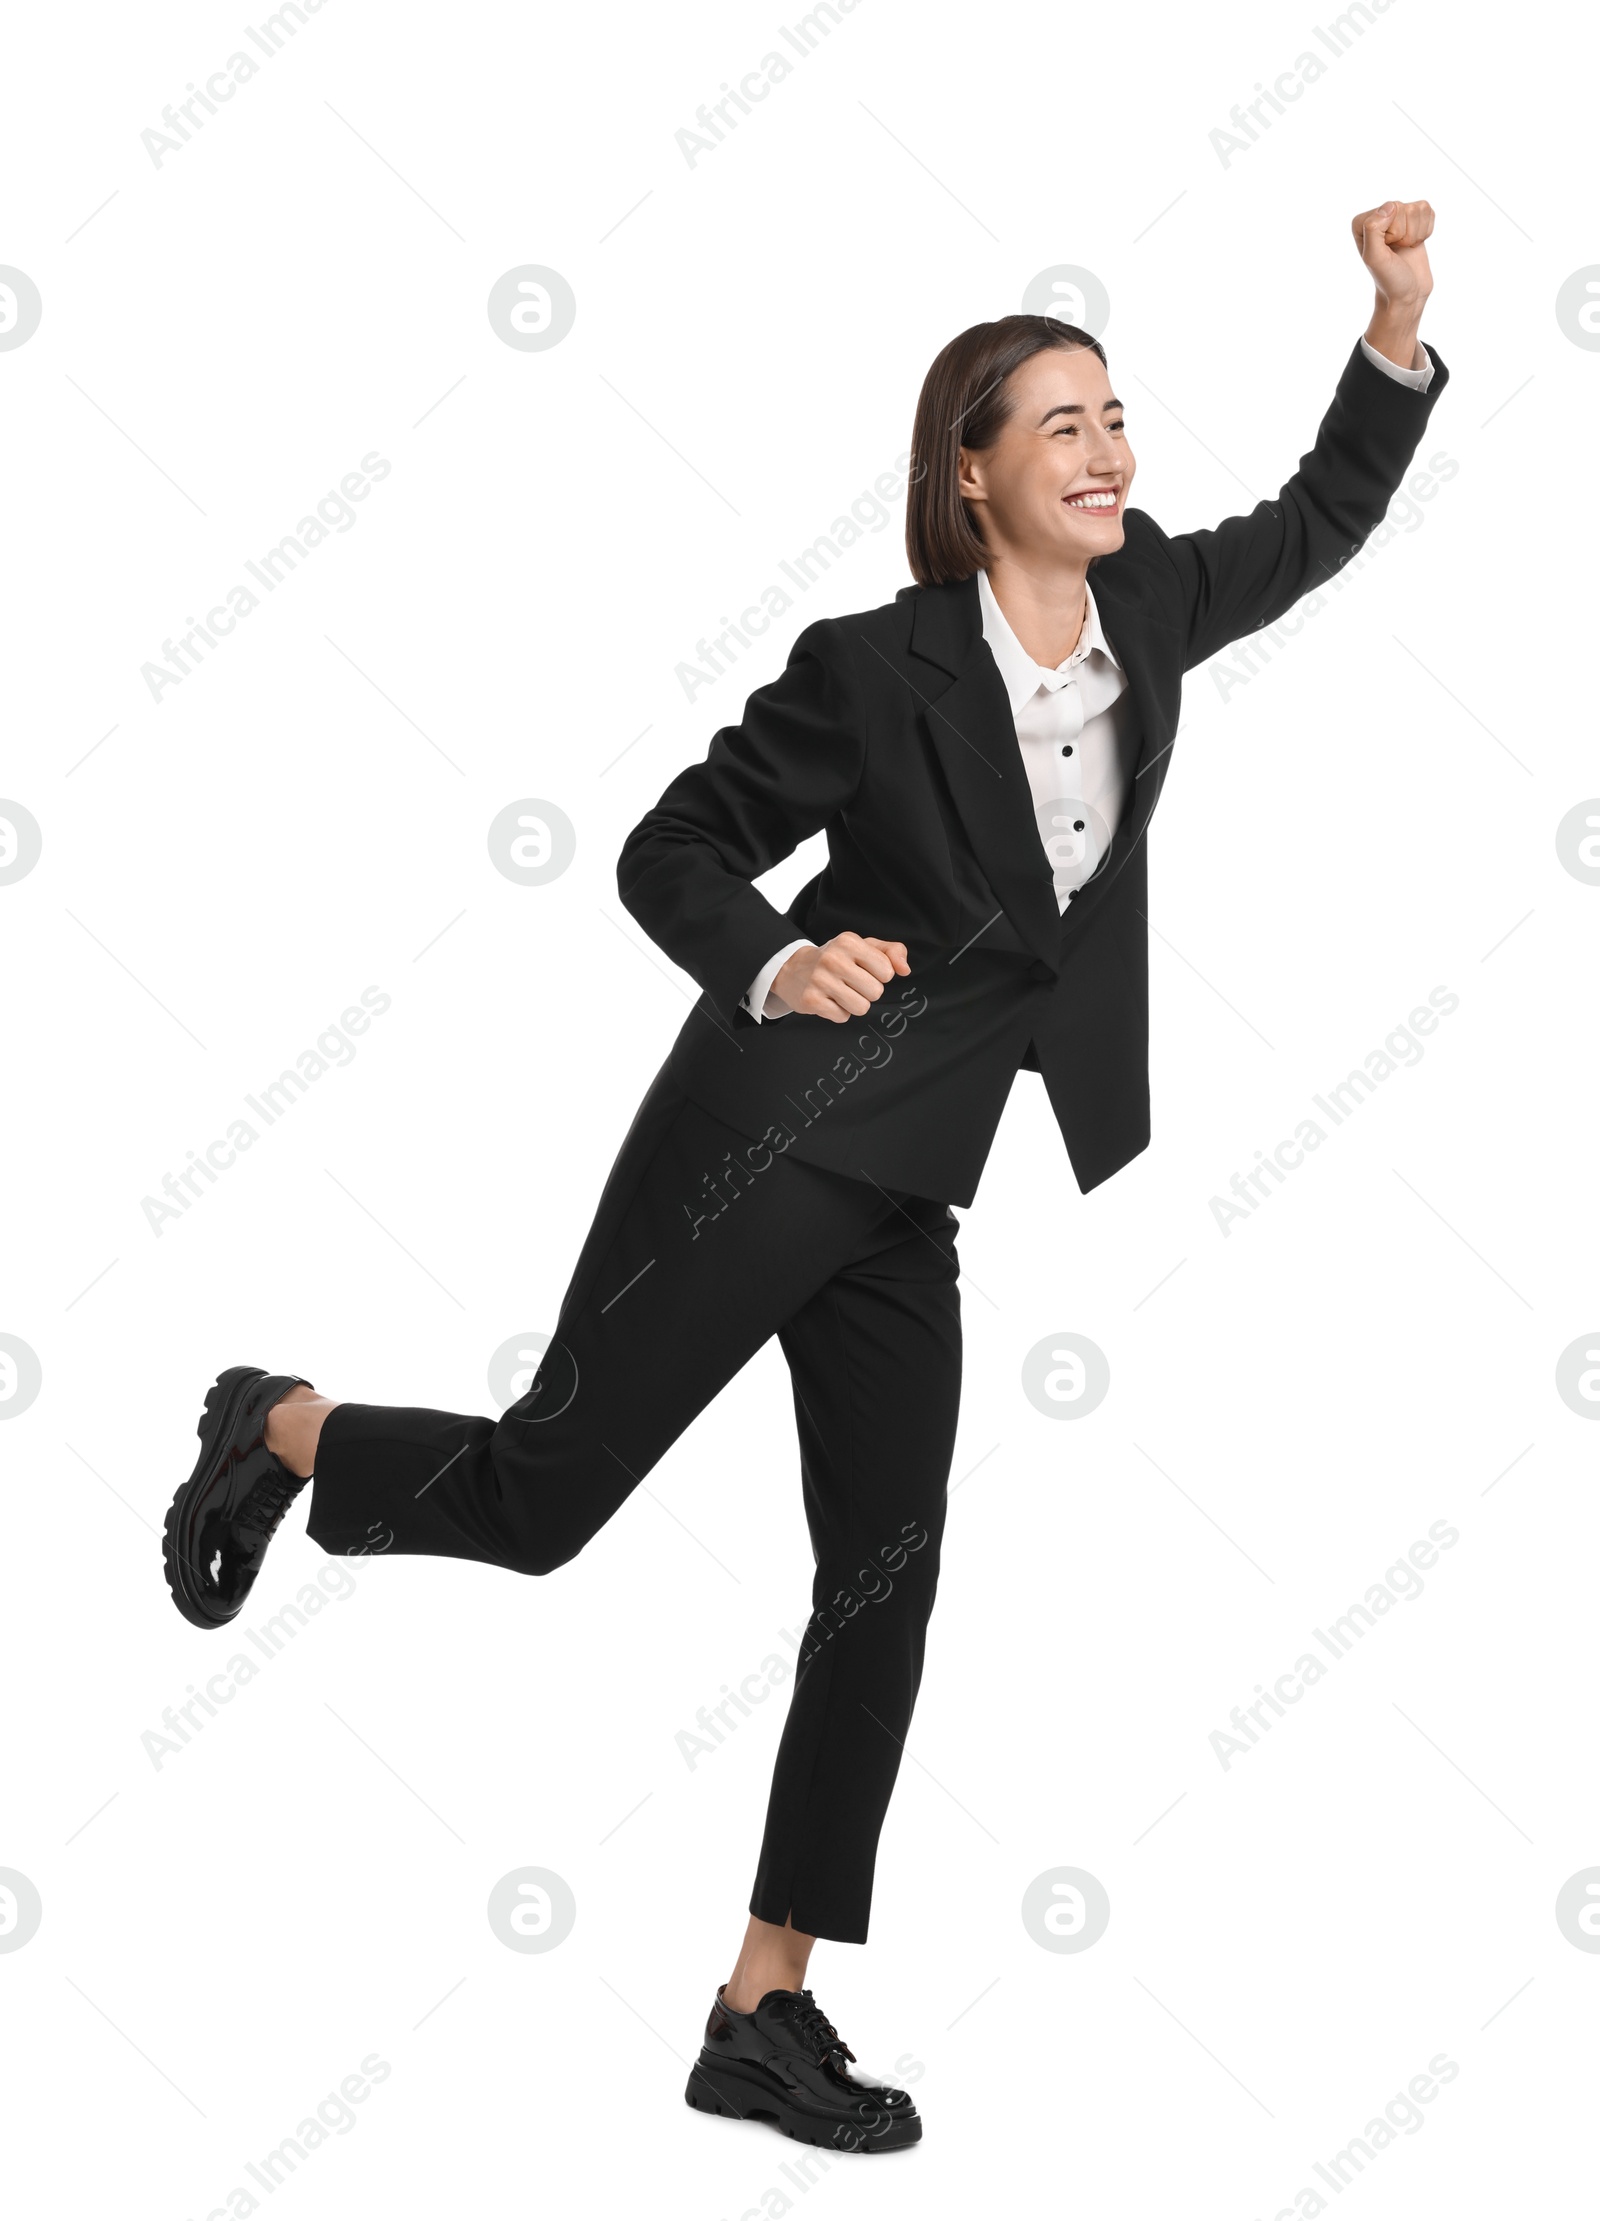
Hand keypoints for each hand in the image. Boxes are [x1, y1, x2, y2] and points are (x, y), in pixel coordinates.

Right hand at [771, 932, 910, 1021]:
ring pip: (861, 1007)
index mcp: (849, 942)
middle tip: (851, 983)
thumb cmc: (835, 958)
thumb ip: (891, 952)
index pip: (887, 971)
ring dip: (854, 1004)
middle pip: (876, 992)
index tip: (865, 970)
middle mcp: (833, 959)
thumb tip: (905, 970)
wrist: (792, 969)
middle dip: (867, 992)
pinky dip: (839, 1012)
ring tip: (841, 992)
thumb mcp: (863, 947)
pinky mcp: (811, 1000)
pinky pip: (842, 1017)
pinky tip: (829, 1000)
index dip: (879, 975)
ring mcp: (820, 980)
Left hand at [1352, 198, 1433, 367]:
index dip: (1394, 232)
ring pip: (1420, 209)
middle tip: (1398, 251)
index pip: (1391, 208)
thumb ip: (1373, 230)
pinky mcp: (1414, 220)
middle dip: (1406, 234)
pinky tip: (1414, 245)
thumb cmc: (1389, 279)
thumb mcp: (1375, 258)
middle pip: (1405, 208)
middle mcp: (1378, 215)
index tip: (1388, 250)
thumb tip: (1389, 206)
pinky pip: (1429, 212)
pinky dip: (1426, 232)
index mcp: (1362, 222)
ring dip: (1417, 234)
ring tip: (1405, 249)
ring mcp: (1397, 216)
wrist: (1407, 294)